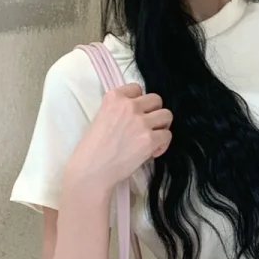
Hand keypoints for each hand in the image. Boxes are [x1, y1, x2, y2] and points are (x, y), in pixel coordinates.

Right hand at [64, 83, 171, 197]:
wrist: (91, 170)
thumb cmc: (92, 149)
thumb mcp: (101, 118)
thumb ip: (119, 110)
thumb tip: (139, 113)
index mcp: (113, 97)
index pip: (137, 88)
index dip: (139, 102)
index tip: (135, 114)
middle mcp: (129, 106)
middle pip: (156, 99)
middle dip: (154, 112)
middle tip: (147, 126)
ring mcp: (141, 122)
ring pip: (167, 115)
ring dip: (161, 127)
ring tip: (151, 138)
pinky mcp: (149, 139)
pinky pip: (167, 135)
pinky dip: (162, 144)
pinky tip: (152, 151)